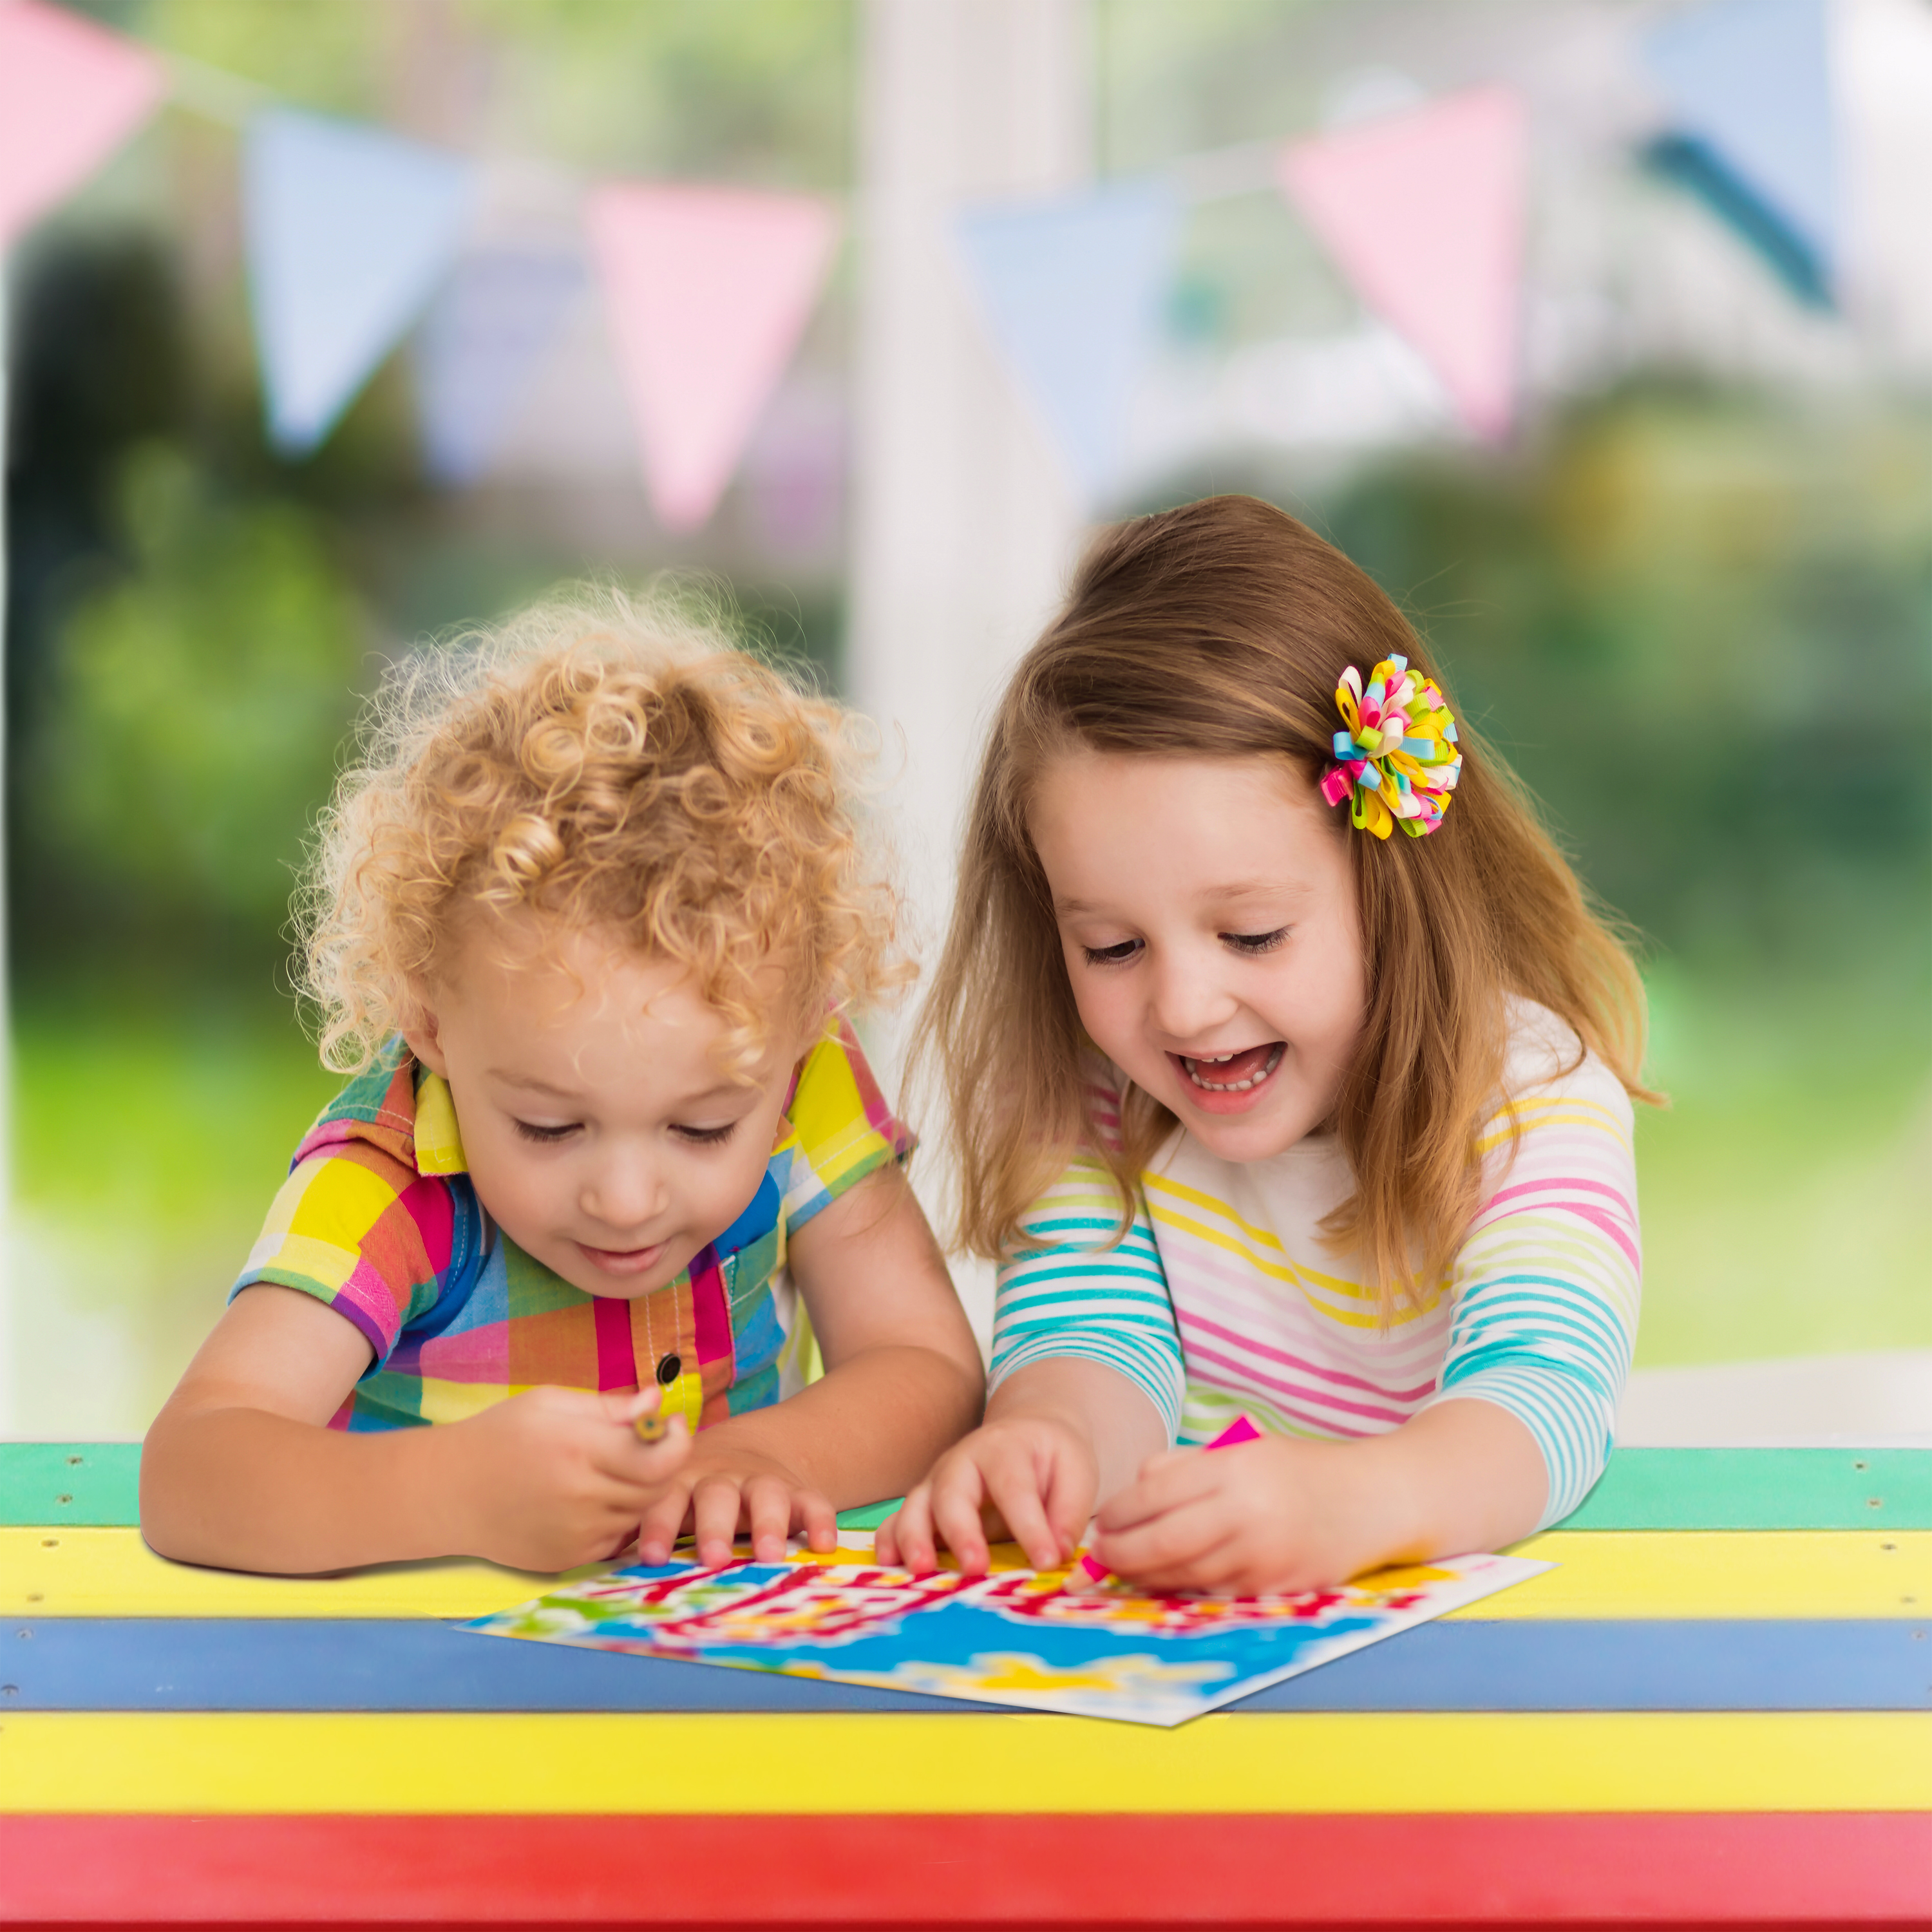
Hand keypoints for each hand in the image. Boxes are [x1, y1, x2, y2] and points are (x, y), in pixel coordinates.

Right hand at [445, 1384, 689, 1572]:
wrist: (447, 1494)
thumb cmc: (500, 1436)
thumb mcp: (552, 1403)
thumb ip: (610, 1407)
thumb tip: (658, 1403)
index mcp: (578, 1449)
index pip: (658, 1459)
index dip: (676, 1441)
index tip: (668, 1425)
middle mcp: (580, 1497)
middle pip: (657, 1489)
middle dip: (663, 1464)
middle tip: (646, 1444)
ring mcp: (575, 1535)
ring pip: (639, 1514)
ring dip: (639, 1491)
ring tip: (611, 1468)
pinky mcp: (567, 1560)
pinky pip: (615, 1539)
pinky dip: (616, 1518)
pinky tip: (590, 1497)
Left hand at [634, 1440, 836, 1567]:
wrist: (749, 1451)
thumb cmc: (692, 1493)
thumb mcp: (668, 1497)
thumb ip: (641, 1524)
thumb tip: (592, 1551)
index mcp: (681, 1482)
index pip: (665, 1499)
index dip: (659, 1526)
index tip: (652, 1557)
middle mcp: (721, 1479)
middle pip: (717, 1495)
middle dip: (714, 1526)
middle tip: (713, 1558)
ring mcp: (761, 1481)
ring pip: (765, 1495)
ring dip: (767, 1523)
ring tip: (770, 1556)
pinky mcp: (798, 1490)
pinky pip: (813, 1500)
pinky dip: (820, 1520)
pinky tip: (824, 1545)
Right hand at [876, 1413, 1097, 1574]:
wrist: (1025, 1434)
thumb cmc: (1051, 1458)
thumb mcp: (1076, 1473)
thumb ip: (1069, 1514)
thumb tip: (1056, 1556)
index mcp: (1005, 1449)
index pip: (1014, 1487)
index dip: (1030, 1526)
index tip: (1046, 1561)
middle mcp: (963, 1462)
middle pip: (952, 1492)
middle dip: (961, 1531)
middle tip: (975, 1567)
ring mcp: (938, 1483)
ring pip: (917, 1505)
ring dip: (915, 1538)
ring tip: (921, 1569)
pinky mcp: (924, 1505)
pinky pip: (897, 1520)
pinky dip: (889, 1540)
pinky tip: (889, 1564)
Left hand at [1092, 1435, 1404, 1595]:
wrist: (1374, 1500)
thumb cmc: (1300, 1470)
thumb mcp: (1244, 1448)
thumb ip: (1186, 1466)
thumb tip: (1133, 1490)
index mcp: (1234, 1468)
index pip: (1155, 1495)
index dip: (1118, 1515)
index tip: (1103, 1523)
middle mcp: (1248, 1511)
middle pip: (1163, 1542)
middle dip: (1122, 1555)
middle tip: (1101, 1557)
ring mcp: (1264, 1554)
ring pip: (1186, 1574)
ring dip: (1147, 1578)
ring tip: (1127, 1571)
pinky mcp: (1277, 1586)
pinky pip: (1216, 1592)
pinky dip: (1186, 1589)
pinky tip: (1168, 1583)